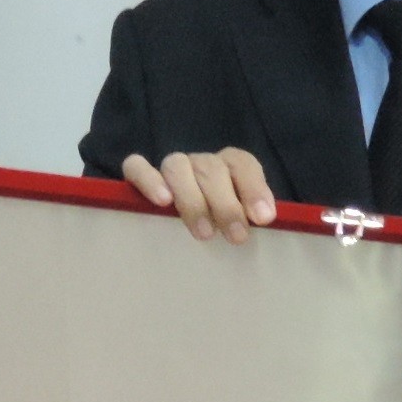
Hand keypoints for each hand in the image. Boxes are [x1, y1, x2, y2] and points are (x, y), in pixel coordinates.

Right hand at [121, 149, 276, 243]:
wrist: (177, 238)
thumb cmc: (219, 228)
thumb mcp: (241, 222)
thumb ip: (252, 217)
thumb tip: (264, 219)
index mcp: (229, 167)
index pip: (243, 165)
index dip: (254, 188)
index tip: (263, 218)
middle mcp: (200, 163)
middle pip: (211, 169)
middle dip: (226, 204)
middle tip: (237, 237)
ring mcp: (171, 168)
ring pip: (177, 167)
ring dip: (192, 200)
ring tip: (204, 233)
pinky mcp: (139, 176)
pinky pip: (136, 167)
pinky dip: (149, 180)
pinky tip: (163, 202)